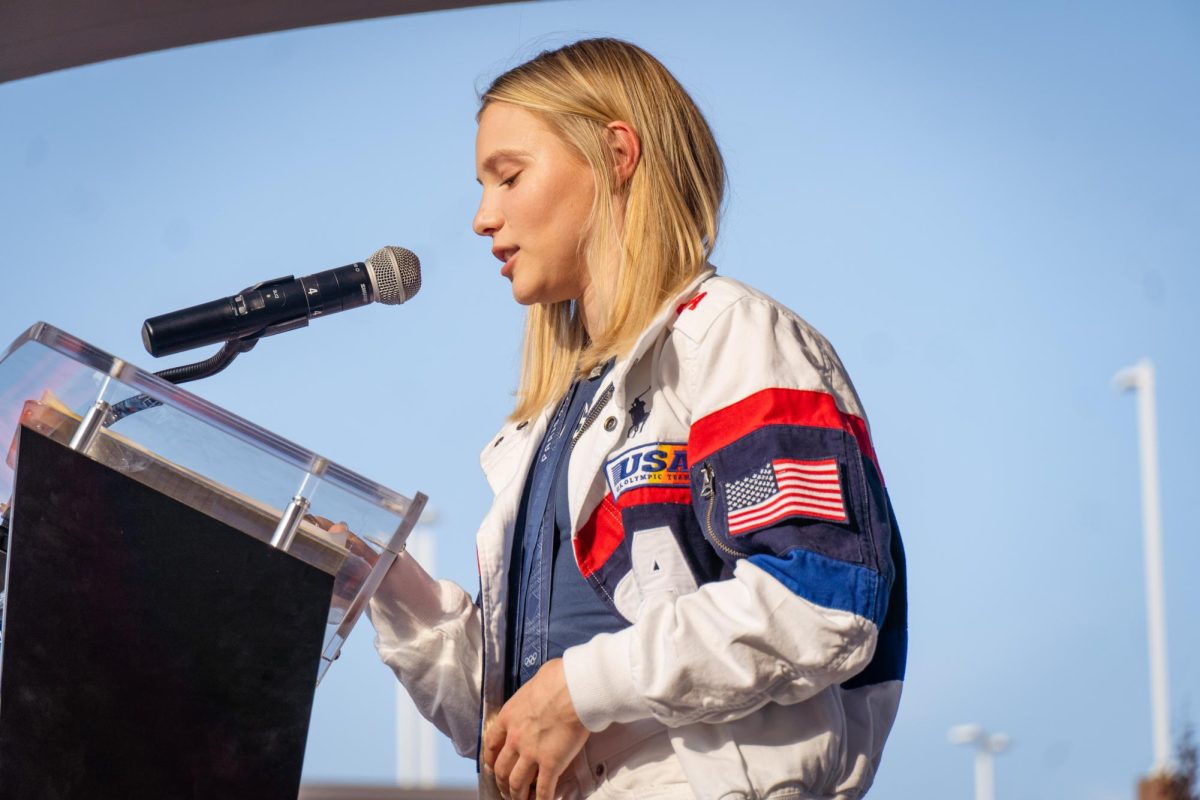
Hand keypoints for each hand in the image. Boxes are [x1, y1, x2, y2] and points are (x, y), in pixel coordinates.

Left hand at [483, 658, 589, 799]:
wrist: (574, 688)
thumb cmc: (558, 679)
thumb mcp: (534, 682)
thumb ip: (531, 695)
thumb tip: (540, 688)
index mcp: (508, 717)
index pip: (491, 744)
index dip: (491, 759)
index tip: (492, 766)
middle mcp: (515, 738)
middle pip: (502, 768)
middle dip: (502, 782)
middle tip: (506, 788)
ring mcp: (532, 753)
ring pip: (517, 783)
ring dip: (517, 795)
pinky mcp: (551, 763)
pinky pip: (543, 789)